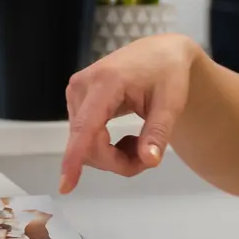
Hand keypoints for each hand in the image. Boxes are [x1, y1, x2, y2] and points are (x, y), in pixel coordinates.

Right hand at [59, 33, 198, 191]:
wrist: (159, 54)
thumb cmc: (167, 74)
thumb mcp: (172, 103)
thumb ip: (158, 133)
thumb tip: (149, 161)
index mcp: (106, 82)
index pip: (86, 126)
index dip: (75, 157)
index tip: (66, 184)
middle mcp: (82, 86)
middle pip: (88, 144)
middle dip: (116, 162)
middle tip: (148, 159)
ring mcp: (76, 93)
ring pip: (85, 145)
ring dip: (112, 156)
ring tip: (141, 144)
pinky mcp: (76, 100)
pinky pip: (84, 138)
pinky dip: (105, 147)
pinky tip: (124, 138)